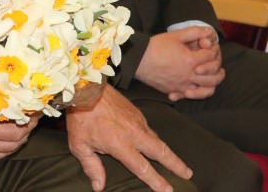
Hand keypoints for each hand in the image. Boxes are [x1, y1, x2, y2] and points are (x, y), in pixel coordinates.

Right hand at [0, 82, 36, 158]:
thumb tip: (0, 69)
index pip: (15, 120)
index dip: (30, 115)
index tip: (37, 107)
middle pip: (16, 137)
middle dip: (29, 128)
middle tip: (35, 117)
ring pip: (8, 148)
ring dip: (21, 139)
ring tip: (26, 128)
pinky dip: (8, 148)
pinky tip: (11, 141)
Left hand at [67, 84, 192, 191]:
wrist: (86, 86)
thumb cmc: (80, 117)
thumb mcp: (80, 145)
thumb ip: (92, 167)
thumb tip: (99, 186)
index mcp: (121, 144)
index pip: (143, 168)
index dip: (156, 181)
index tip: (168, 190)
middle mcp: (134, 133)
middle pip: (161, 152)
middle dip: (176, 164)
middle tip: (187, 174)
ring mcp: (137, 120)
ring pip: (157, 139)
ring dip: (167, 151)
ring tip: (175, 161)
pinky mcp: (136, 111)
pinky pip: (149, 129)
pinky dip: (155, 138)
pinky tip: (153, 143)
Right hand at [135, 27, 224, 100]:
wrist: (138, 60)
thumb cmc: (156, 46)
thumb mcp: (175, 35)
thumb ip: (194, 32)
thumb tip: (209, 31)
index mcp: (191, 60)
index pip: (210, 57)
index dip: (212, 50)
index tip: (208, 47)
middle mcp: (189, 75)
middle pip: (213, 76)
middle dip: (219, 70)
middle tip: (220, 67)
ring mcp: (182, 85)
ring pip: (205, 90)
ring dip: (212, 84)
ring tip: (213, 79)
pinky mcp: (174, 91)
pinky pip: (190, 95)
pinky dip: (196, 93)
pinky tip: (195, 88)